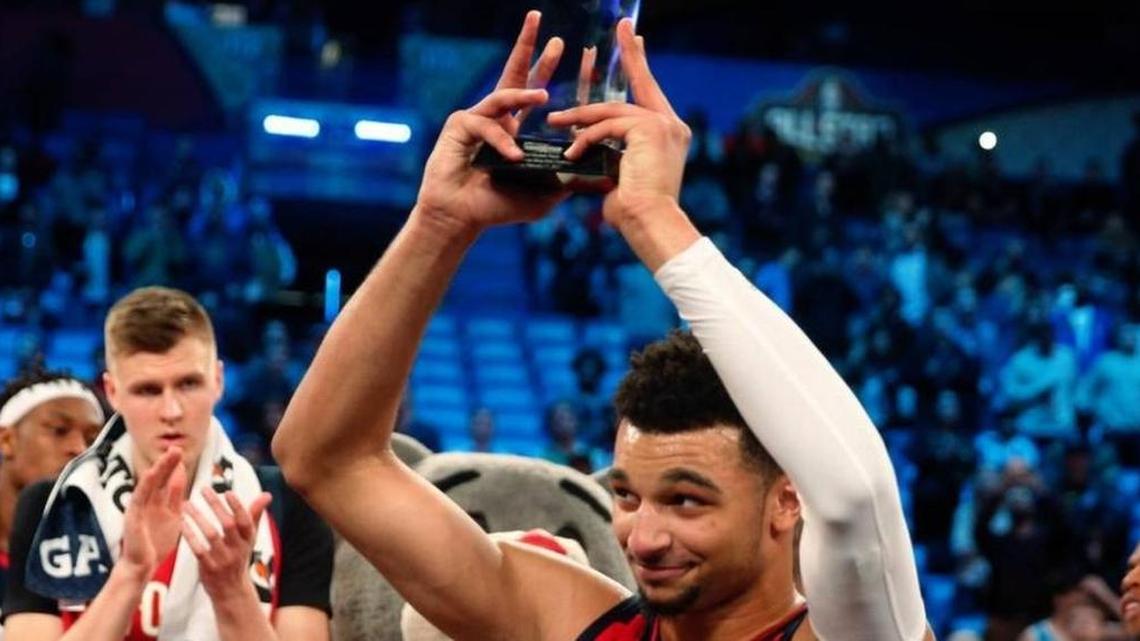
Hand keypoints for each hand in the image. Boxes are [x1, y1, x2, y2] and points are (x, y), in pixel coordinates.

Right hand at [121, 448, 187, 576]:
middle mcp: (148, 503)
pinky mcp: (132, 516)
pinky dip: (146, 484)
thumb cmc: (156, 546)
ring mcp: (138, 508)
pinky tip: (153, 472)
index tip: (183, 454)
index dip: (175, 468)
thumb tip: (183, 481)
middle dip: (168, 463)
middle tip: (177, 447)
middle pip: (159, 479)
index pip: (168, 482)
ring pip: (150, 483)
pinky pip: (139, 497)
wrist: (141, 567)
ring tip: (170, 453)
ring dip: (160, 468)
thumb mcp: (173, 518)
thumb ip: (176, 500)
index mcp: (159, 504)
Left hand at [181, 487, 272, 599]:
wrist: (231, 591)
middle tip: (203, 489)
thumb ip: (255, 515)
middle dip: (216, 506)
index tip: (227, 492)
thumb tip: (267, 495)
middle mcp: (238, 549)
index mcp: (248, 539)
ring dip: (198, 517)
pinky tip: (182, 523)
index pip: (246, 520)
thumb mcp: (249, 539)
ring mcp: (223, 559)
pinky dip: (190, 536)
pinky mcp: (209, 568)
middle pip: (228, 524)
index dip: (238, 506)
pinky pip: (199, 550)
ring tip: (186, 504)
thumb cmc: (239, 558)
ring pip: (211, 535)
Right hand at [414, 10, 567, 234]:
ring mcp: (477, 118)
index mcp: (514, 129)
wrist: (461, 218)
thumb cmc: (498, 207)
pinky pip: (487, 124)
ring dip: (525, 94)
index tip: (569, 50)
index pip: (535, 92)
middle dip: (530, 49)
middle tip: (544, 24)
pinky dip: (502, 141)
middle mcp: (496, 118)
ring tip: (543, 96)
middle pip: (515, 74)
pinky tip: (512, 157)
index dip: (548, 69)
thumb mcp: (543, 195)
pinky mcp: (460, 124)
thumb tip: (601, 177)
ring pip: (504, 95)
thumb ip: (567, 182)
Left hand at [547, 18, 690, 229]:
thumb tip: (583, 150)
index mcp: (669, 135)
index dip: (640, 65)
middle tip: (622, 28)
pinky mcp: (650, 131)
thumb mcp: (620, 177)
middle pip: (640, 87)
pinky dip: (586, 138)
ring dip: (581, 116)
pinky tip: (571, 151)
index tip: (633, 39)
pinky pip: (608, 127)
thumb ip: (610, 155)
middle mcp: (672, 126)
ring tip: (554, 121)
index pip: (650, 94)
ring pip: (614, 111)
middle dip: (630, 56)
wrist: (651, 225)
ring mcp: (663, 126)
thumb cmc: (634, 212)